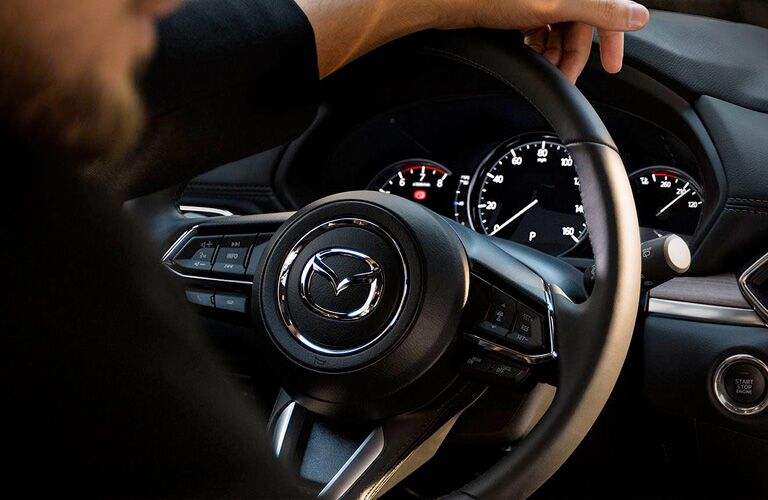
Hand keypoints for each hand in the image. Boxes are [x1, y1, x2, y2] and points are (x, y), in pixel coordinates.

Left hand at [296, 0, 649, 80]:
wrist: (443, 0)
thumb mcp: (555, 6)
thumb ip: (600, 10)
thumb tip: (639, 16)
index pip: (609, 7)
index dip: (613, 38)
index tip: (612, 66)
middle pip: (581, 20)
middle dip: (573, 52)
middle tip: (565, 77)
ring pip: (558, 26)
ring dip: (554, 51)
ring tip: (542, 67)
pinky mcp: (517, 2)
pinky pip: (538, 25)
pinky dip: (537, 44)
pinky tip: (529, 55)